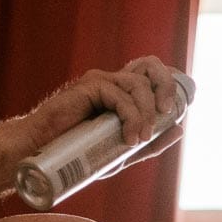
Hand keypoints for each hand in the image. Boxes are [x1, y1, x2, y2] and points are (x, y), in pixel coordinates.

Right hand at [26, 56, 190, 154]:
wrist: (41, 153)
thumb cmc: (78, 154)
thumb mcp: (121, 152)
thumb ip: (149, 142)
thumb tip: (180, 129)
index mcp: (123, 93)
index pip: (153, 74)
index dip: (170, 83)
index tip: (177, 110)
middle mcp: (113, 82)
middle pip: (150, 66)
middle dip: (166, 86)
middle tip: (167, 113)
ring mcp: (100, 82)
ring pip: (138, 84)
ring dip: (146, 113)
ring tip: (140, 139)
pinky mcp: (88, 86)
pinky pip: (120, 95)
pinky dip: (130, 116)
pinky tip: (129, 138)